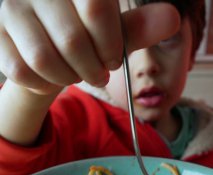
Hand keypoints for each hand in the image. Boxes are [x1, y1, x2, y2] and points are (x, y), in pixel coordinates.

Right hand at [0, 0, 179, 93]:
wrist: (33, 43)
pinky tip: (51, 80)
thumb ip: (134, 26)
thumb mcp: (105, 27)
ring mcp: (8, 9)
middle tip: (97, 73)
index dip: (110, 43)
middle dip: (93, 69)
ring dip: (68, 79)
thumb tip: (171, 18)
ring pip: (44, 59)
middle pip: (72, 40)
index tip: (113, 58)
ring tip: (76, 76)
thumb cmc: (74, 32)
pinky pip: (22, 72)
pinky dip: (42, 85)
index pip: (95, 7)